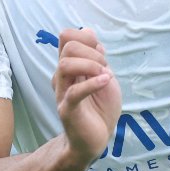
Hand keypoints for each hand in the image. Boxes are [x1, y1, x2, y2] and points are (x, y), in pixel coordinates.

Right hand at [52, 28, 120, 164]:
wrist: (96, 139)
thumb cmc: (100, 108)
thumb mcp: (103, 75)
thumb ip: (96, 55)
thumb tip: (87, 30)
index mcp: (71, 67)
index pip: (67, 37)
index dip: (86, 37)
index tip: (101, 52)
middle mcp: (63, 77)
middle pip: (68, 47)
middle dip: (92, 52)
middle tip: (104, 67)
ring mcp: (63, 92)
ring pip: (65, 65)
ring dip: (91, 65)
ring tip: (105, 76)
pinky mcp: (67, 109)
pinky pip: (74, 92)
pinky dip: (92, 83)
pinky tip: (106, 81)